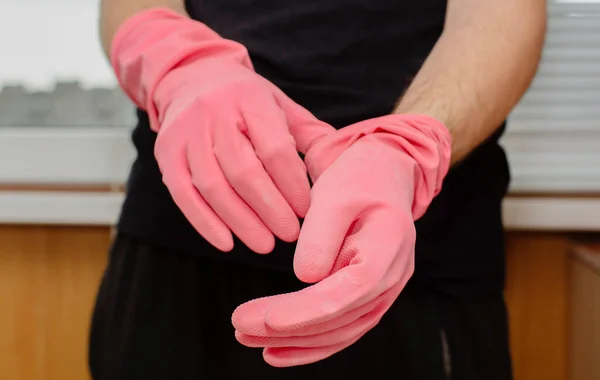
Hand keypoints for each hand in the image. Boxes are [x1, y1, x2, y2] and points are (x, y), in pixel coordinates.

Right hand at [111, 9, 332, 252]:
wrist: (192, 76)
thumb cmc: (244, 98)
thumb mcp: (278, 103)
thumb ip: (306, 134)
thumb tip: (335, 171)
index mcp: (249, 97)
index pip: (275, 149)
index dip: (292, 186)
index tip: (306, 210)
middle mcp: (213, 111)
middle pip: (243, 172)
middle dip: (271, 210)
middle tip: (290, 234)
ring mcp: (185, 132)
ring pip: (213, 187)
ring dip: (241, 223)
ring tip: (265, 244)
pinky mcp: (165, 152)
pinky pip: (183, 194)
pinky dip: (205, 223)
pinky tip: (227, 242)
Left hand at [232, 115, 450, 365]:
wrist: (382, 179)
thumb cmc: (358, 180)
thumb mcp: (335, 194)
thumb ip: (320, 236)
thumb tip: (304, 278)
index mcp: (388, 248)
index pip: (349, 291)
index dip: (308, 311)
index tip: (267, 318)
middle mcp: (391, 278)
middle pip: (340, 318)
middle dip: (289, 328)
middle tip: (240, 326)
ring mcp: (382, 292)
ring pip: (338, 330)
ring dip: (293, 340)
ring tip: (247, 337)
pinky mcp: (365, 297)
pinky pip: (339, 328)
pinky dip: (308, 344)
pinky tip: (274, 351)